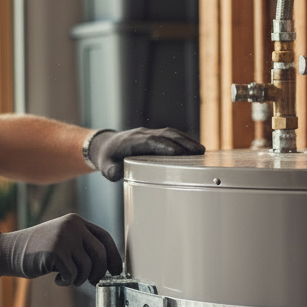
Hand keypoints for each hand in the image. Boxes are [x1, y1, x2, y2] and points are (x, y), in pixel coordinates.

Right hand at [0, 214, 121, 286]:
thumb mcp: (64, 240)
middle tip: (93, 282)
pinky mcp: (56, 251)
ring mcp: (64, 237)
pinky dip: (67, 281)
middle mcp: (73, 226)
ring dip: (80, 279)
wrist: (10, 251)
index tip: (116, 271)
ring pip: (87, 266)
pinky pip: (73, 274)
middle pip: (100, 253)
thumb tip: (108, 266)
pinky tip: (57, 278)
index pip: (105, 238)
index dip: (114, 256)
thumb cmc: (40, 250)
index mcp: (77, 221)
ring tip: (68, 278)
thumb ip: (83, 246)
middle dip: (100, 272)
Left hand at [88, 127, 204, 181]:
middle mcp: (141, 134)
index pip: (150, 141)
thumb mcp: (105, 166)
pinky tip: (194, 147)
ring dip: (186, 140)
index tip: (179, 153)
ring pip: (170, 133)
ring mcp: (149, 133)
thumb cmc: (107, 158)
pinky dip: (183, 139)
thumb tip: (117, 173)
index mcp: (130, 142)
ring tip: (201, 150)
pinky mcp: (155, 135)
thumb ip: (111, 171)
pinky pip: (170, 134)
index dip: (164, 146)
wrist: (105, 144)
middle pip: (164, 134)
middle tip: (198, 151)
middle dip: (182, 142)